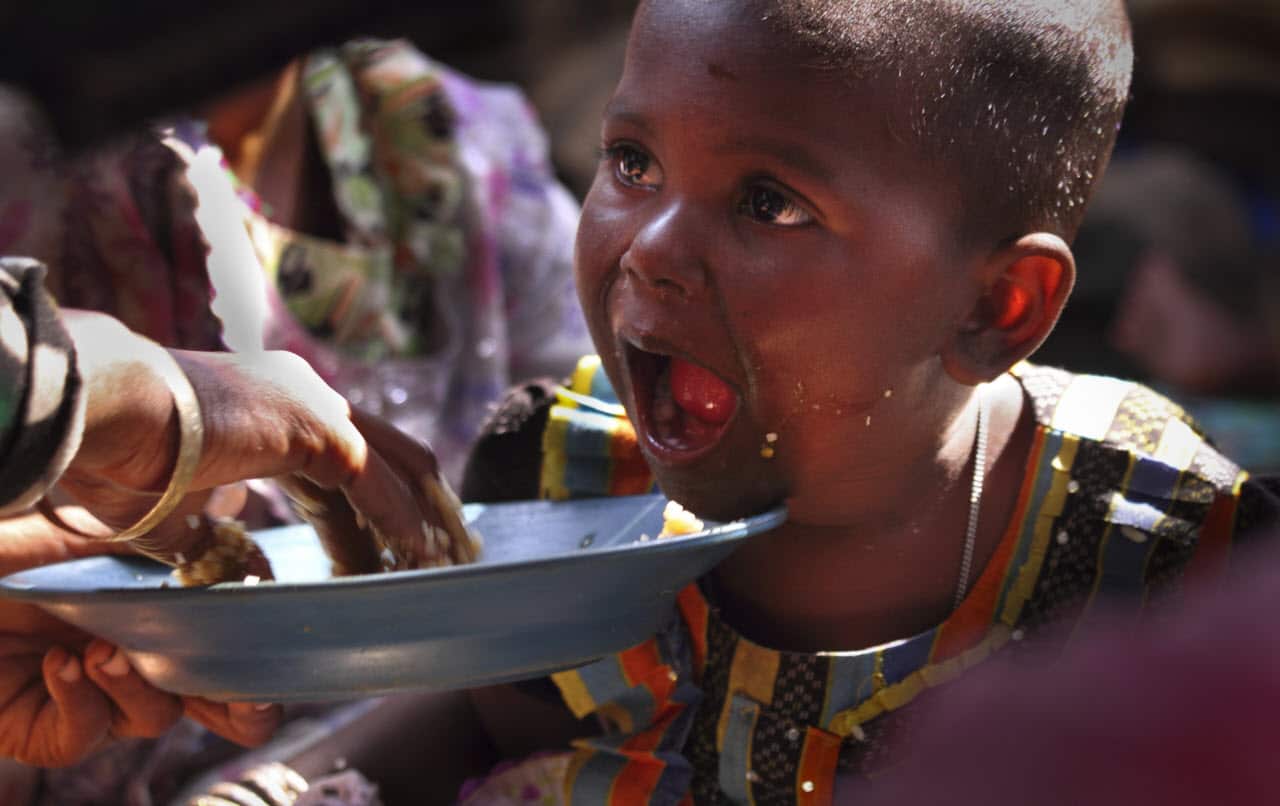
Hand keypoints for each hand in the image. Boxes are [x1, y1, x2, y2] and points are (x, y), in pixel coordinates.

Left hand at [0, 515, 280, 765]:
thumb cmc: (8, 557)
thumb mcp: (88, 536)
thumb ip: (161, 532)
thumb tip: (234, 497)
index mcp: (152, 618)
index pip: (222, 648)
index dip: (255, 659)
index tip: (274, 648)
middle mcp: (133, 664)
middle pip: (210, 706)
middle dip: (235, 707)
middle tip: (239, 694)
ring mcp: (92, 701)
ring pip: (153, 718)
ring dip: (137, 686)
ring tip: (103, 651)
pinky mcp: (47, 732)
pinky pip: (87, 734)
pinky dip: (81, 699)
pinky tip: (62, 664)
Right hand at [54, 310, 472, 576]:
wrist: (101, 413)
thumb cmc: (116, 459)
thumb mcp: (172, 512)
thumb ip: (211, 538)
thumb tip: (237, 569)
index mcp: (270, 407)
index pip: (342, 464)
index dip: (371, 513)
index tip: (391, 555)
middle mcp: (303, 394)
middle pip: (386, 456)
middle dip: (418, 508)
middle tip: (444, 555)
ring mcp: (315, 404)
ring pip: (393, 467)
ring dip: (422, 518)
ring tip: (442, 564)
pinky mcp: (318, 428)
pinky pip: (376, 485)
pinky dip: (401, 522)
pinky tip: (418, 556)